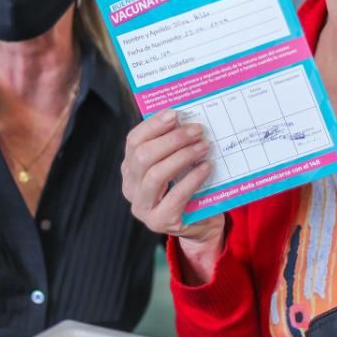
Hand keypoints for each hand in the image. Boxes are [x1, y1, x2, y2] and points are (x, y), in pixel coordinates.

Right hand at [120, 110, 223, 248]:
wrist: (200, 223)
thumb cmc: (188, 187)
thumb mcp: (177, 163)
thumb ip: (174, 144)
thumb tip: (185, 118)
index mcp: (130, 168)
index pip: (133, 141)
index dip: (153, 125)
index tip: (175, 114)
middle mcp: (130, 188)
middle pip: (143, 156)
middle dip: (172, 140)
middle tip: (197, 130)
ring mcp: (142, 207)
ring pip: (156, 175)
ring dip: (183, 156)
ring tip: (204, 147)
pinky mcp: (159, 222)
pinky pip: (175, 196)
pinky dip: (192, 178)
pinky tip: (206, 167)